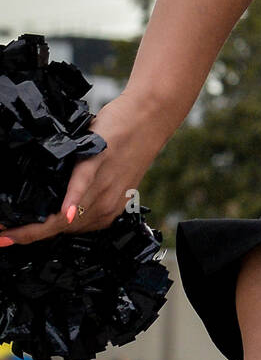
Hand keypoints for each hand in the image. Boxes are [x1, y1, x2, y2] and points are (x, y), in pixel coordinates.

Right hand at [0, 91, 169, 245]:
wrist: (148, 118)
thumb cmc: (124, 145)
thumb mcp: (103, 177)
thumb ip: (80, 190)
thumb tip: (52, 193)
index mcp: (104, 212)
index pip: (62, 232)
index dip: (31, 238)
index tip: (5, 241)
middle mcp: (104, 206)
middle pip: (58, 230)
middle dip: (24, 235)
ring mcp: (103, 186)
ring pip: (66, 215)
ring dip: (35, 224)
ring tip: (6, 226)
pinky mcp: (99, 162)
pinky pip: (83, 186)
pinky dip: (72, 201)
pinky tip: (62, 213)